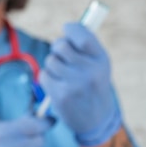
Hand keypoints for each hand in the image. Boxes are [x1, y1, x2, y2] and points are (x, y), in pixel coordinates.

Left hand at [39, 22, 121, 146]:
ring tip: (62, 75)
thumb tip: (66, 27)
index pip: (82, 36)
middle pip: (61, 46)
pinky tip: (56, 85)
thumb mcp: (99, 65)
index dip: (70, 29)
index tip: (66, 30)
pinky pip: (44, 75)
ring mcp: (75, 84)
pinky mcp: (61, 96)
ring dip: (52, 65)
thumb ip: (86, 46)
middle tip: (61, 56)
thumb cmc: (93, 86)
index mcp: (101, 60)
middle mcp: (90, 71)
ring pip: (51, 61)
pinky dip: (46, 78)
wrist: (95, 119)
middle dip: (57, 49)